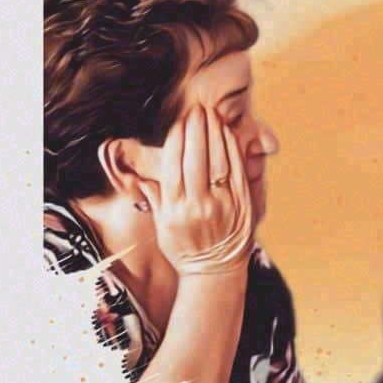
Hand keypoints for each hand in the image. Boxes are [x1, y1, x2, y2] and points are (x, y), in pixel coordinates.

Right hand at [139, 104, 254, 276]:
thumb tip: (139, 176)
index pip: (175, 165)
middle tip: (196, 110)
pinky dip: (233, 151)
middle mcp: (199, 205)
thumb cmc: (185, 250)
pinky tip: (228, 135)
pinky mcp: (243, 205)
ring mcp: (224, 204)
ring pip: (218, 162)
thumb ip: (155, 198)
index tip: (178, 122)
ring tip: (211, 115)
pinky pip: (238, 172)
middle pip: (197, 159)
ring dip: (214, 135)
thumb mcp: (162, 227)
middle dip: (196, 131)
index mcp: (176, 208)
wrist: (215, 273)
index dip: (177, 140)